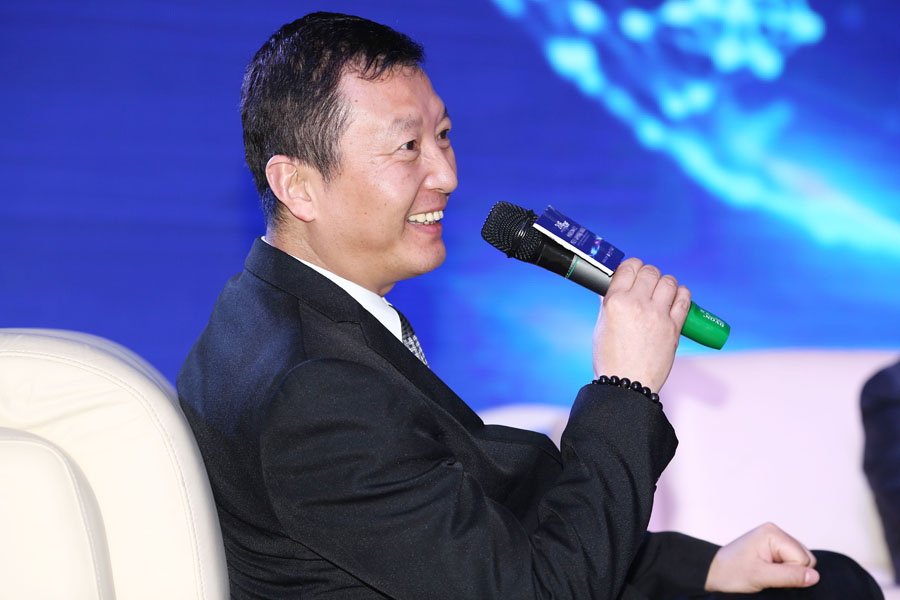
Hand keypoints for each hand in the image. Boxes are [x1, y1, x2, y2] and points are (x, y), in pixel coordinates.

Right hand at [592, 257, 690, 392]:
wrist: (627, 384)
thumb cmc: (610, 359)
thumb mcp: (601, 326)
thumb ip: (609, 304)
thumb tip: (615, 288)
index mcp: (614, 302)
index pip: (628, 267)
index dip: (632, 267)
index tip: (633, 272)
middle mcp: (636, 304)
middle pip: (650, 271)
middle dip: (648, 275)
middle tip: (647, 284)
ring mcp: (657, 315)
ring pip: (669, 281)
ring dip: (665, 283)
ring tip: (661, 292)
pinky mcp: (674, 327)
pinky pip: (684, 298)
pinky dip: (681, 294)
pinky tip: (675, 299)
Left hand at [705, 523, 819, 592]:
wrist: (714, 572)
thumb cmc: (732, 572)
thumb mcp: (761, 576)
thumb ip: (789, 576)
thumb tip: (815, 577)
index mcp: (773, 533)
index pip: (804, 559)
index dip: (791, 573)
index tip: (769, 574)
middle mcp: (776, 532)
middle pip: (806, 559)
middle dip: (791, 572)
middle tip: (767, 574)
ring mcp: (775, 540)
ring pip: (801, 562)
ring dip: (788, 572)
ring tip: (765, 572)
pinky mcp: (773, 548)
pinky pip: (792, 562)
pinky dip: (784, 571)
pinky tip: (767, 571)